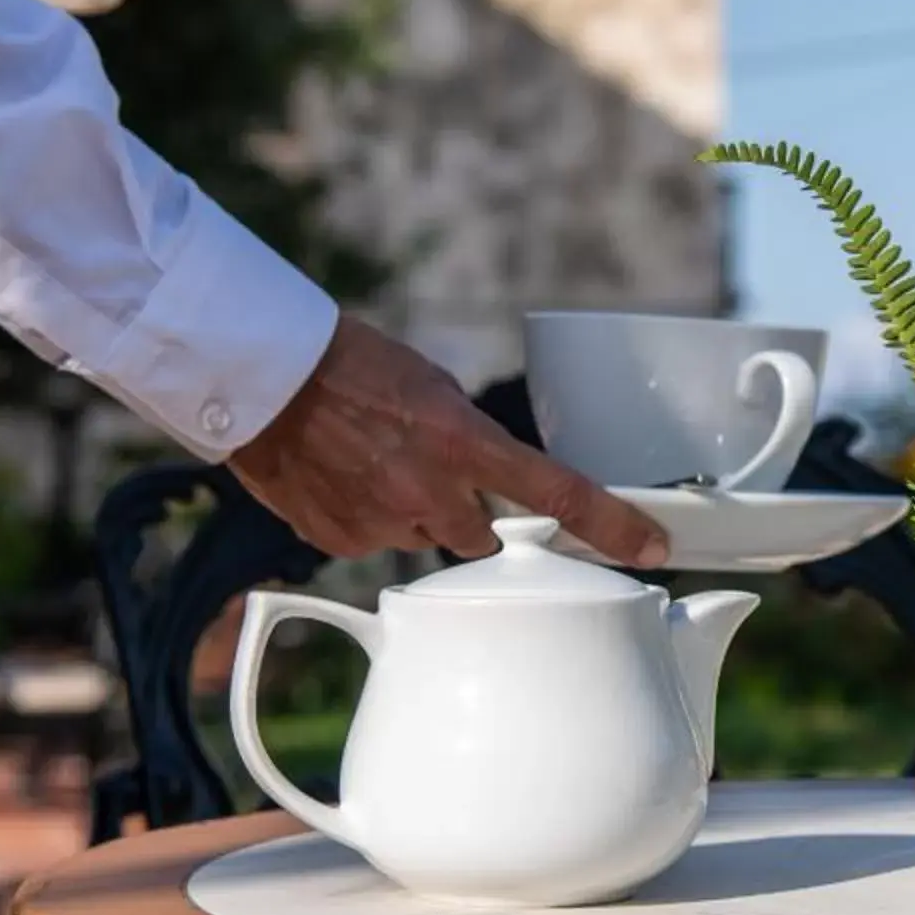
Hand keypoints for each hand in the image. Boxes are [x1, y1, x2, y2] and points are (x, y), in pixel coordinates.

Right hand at [227, 316, 667, 565]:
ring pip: (422, 539)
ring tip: (369, 464)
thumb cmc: (348, 363)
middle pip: (480, 539)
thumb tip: (486, 481)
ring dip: (410, 514)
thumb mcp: (432, 389)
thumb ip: (468, 443)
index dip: (613, 528)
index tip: (654, 551)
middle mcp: (430, 492)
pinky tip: (338, 478)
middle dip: (465, 517)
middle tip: (427, 474)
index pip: (560, 495)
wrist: (260, 374)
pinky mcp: (341, 540)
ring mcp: (383, 522)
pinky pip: (372, 541)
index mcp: (463, 443)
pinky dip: (363, 518)